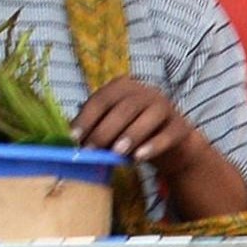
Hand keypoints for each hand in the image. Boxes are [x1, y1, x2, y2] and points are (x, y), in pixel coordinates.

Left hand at [73, 79, 212, 168]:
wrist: (170, 146)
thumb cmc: (131, 133)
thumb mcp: (110, 127)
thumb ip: (92, 128)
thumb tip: (66, 137)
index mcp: (122, 88)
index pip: (102, 98)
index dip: (87, 118)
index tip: (74, 138)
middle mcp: (145, 92)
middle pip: (124, 107)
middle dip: (105, 129)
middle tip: (92, 150)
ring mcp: (165, 107)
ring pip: (148, 116)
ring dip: (130, 135)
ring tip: (116, 153)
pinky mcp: (180, 126)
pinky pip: (167, 134)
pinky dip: (152, 146)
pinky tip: (139, 158)